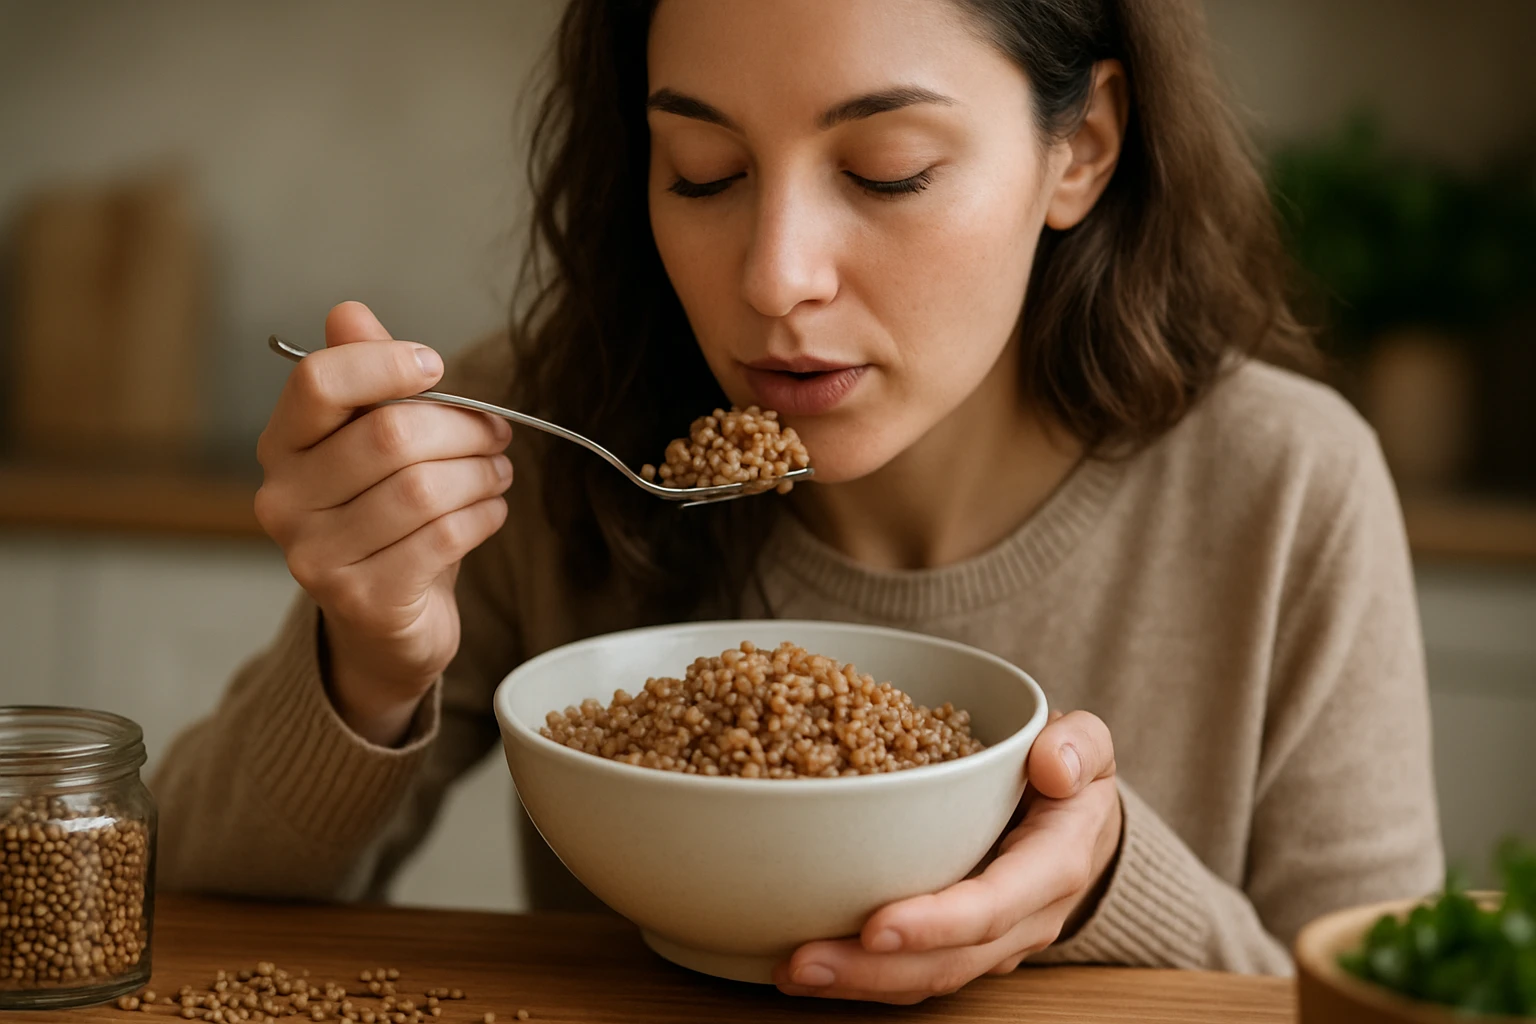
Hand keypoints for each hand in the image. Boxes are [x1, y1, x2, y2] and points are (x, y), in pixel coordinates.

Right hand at [254, 302, 513, 745]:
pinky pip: (442, 538)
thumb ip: (365, 376)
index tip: (436, 368)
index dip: (386, 364)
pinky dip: (482, 517)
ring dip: (480, 474)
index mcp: (280, 447)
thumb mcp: (374, 442)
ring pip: (422, 489)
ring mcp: (316, 556)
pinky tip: (491, 511)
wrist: (383, 625)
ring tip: (499, 473)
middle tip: (497, 433)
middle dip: (461, 428)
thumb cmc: (384, 518)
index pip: (318, 383)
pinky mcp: (362, 600)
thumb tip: (348, 311)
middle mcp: (282, 501)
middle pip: (390, 436)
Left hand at [774, 710, 1122, 1003]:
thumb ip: (1078, 745)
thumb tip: (1052, 766)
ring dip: (857, 983)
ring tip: (790, 971)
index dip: (937, 923)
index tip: (876, 926)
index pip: (995, 905)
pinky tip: (806, 967)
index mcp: (1053, 866)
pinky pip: (916, 973)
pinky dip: (862, 977)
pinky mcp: (963, 946)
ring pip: (928, 978)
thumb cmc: (1070, 773)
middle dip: (874, 969)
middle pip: (950, 960)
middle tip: (802, 961)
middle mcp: (1025, 918)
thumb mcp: (1087, 744)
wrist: (1081, 818)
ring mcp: (994, 941)